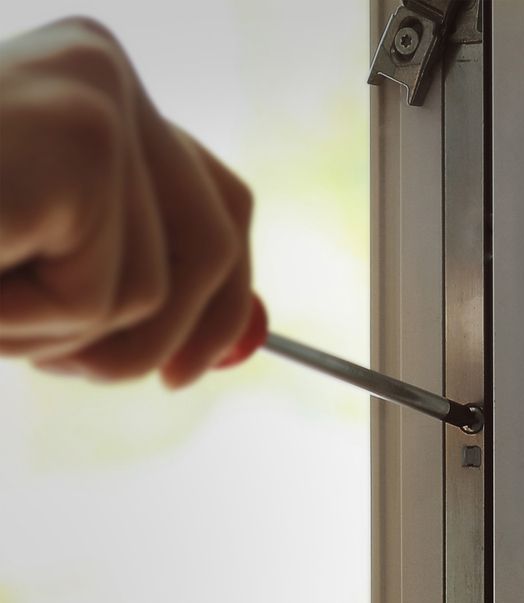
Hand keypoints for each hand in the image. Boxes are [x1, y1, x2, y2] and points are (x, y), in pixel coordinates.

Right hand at [0, 18, 253, 386]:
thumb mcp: (38, 271)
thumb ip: (142, 287)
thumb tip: (256, 335)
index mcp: (90, 90)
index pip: (218, 202)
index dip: (223, 297)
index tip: (191, 370)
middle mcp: (103, 71)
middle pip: (217, 246)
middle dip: (155, 337)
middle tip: (66, 366)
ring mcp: (97, 97)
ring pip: (157, 290)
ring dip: (60, 335)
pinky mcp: (81, 142)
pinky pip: (106, 294)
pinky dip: (27, 325)